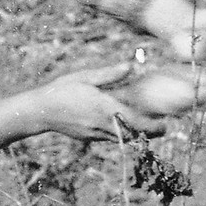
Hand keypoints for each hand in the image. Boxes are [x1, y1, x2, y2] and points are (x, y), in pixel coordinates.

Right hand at [3, 56, 200, 146]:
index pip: (137, 123)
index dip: (155, 126)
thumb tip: (131, 65)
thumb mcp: (85, 77)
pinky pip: (112, 139)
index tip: (166, 123)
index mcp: (105, 109)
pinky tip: (122, 123)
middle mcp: (103, 126)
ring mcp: (96, 135)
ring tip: (146, 123)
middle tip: (162, 125)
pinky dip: (122, 134)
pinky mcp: (90, 138)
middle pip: (135, 136)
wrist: (39, 111)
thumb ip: (110, 74)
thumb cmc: (62, 89)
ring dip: (137, 134)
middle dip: (150, 132)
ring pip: (124, 140)